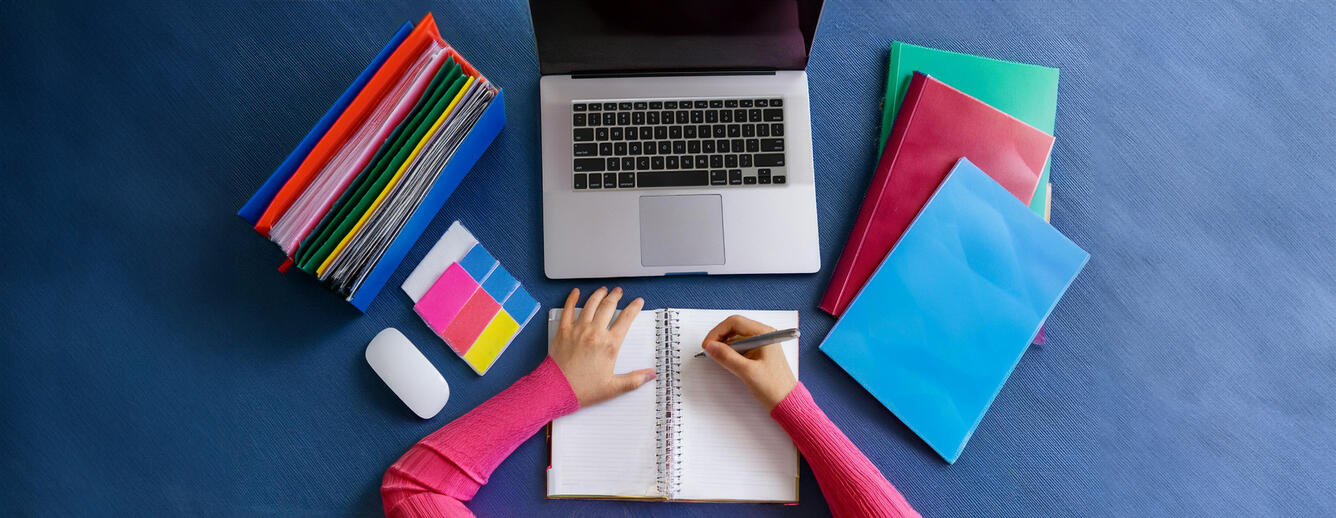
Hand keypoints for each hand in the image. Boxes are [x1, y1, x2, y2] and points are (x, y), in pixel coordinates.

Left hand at [550, 287, 655, 406]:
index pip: (626, 319)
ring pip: (590, 304)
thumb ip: (634, 380)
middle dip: (615, 296)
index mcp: (609, 345)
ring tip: (603, 290)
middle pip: (608, 307)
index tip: (637, 302)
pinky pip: (568, 309)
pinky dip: (572, 299)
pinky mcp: (563, 331)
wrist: (557, 390)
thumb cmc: (583, 389)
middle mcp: (594, 333)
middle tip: (618, 292)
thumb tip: (650, 375)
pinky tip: (575, 293)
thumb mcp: (613, 388)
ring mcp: (578, 330)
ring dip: (598, 295)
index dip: (634, 308)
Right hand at [701, 315, 797, 410]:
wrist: (786, 401)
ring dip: (724, 345)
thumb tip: (710, 346)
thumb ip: (727, 357)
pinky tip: (726, 361)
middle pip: (734, 327)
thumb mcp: (747, 371)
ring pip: (736, 338)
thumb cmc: (774, 387)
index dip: (718, 331)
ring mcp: (761, 344)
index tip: (708, 345)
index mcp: (764, 334)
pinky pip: (741, 347)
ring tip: (717, 357)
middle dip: (720, 337)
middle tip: (709, 351)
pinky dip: (731, 352)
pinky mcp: (758, 353)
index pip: (735, 322)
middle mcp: (763, 335)